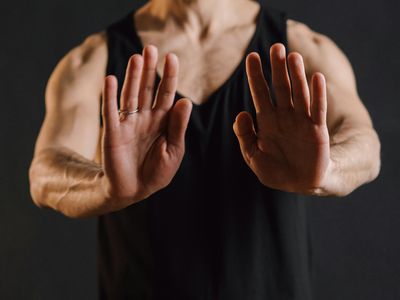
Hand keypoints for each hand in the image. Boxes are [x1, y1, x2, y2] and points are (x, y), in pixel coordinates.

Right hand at [101, 45, 191, 209]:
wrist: (135, 190)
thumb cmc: (157, 172)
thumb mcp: (174, 150)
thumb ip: (178, 127)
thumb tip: (186, 100)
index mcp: (163, 121)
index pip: (167, 94)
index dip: (169, 76)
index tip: (172, 57)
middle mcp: (145, 117)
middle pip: (147, 89)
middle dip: (149, 69)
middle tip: (151, 48)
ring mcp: (128, 123)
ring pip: (130, 95)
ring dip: (132, 77)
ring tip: (136, 58)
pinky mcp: (113, 132)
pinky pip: (110, 111)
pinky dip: (110, 96)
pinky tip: (110, 79)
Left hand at [233, 43, 331, 194]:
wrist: (299, 183)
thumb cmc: (274, 170)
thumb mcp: (252, 156)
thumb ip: (244, 136)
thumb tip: (240, 113)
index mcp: (266, 121)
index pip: (260, 93)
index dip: (256, 76)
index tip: (252, 56)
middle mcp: (284, 116)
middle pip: (280, 88)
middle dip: (277, 68)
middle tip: (276, 46)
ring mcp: (301, 121)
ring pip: (299, 93)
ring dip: (296, 75)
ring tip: (293, 56)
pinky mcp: (317, 129)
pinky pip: (317, 109)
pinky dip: (317, 94)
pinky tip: (316, 78)